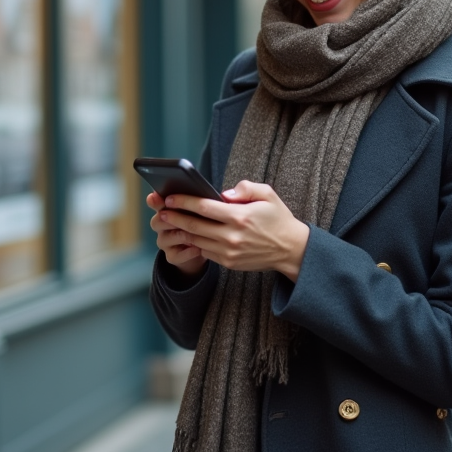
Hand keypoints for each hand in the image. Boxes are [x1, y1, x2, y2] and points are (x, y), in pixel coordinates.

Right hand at [147, 191, 207, 276]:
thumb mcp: (200, 212)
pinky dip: (188, 252)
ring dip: (183, 235)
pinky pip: (176, 254)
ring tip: (197, 233)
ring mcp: (165, 242)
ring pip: (167, 237)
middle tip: (184, 216)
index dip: (154, 200)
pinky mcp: (171, 256)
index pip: (155, 203)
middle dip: (171, 218)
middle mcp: (161, 226)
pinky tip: (199, 248)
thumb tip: (210, 195)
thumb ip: (198, 203)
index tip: (156, 197)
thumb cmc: (200, 224)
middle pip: (157, 220)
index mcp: (166, 210)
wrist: (200, 249)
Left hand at [157, 181, 310, 281]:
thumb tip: (223, 193)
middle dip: (174, 217)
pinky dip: (195, 243)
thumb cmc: (278, 218)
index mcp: (240, 216)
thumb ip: (245, 188)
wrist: (291, 249)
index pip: (204, 207)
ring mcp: (229, 252)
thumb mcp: (268, 195)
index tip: (170, 197)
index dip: (184, 201)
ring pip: (197, 240)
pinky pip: (205, 252)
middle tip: (161, 211)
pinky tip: (188, 235)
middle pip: (194, 225)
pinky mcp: (229, 263)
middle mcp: (232, 236)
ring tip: (170, 222)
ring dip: (181, 231)